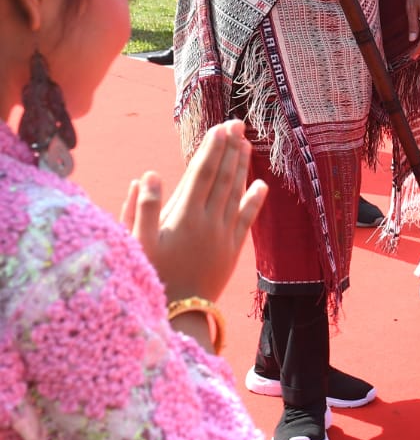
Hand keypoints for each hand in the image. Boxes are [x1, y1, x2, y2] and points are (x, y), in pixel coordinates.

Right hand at [121, 120, 267, 304]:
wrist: (178, 315)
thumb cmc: (151, 276)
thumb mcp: (137, 244)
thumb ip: (141, 208)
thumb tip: (147, 174)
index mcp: (185, 217)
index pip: (202, 174)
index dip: (212, 149)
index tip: (219, 128)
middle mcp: (209, 221)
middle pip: (223, 177)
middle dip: (230, 148)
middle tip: (237, 123)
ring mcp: (223, 235)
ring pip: (236, 192)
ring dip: (242, 166)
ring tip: (246, 144)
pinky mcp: (232, 250)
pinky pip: (247, 220)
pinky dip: (254, 201)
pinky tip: (261, 184)